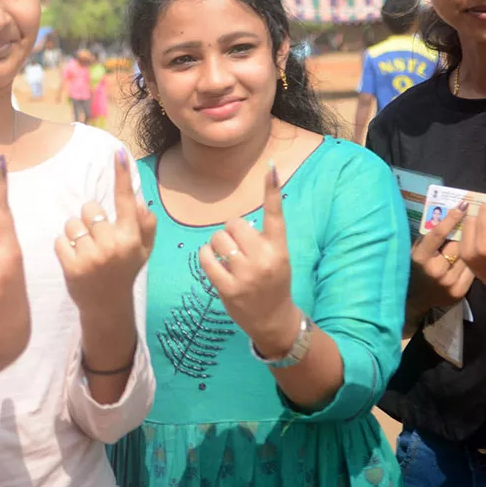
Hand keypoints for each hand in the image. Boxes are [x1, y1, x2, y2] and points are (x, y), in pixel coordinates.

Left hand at [55, 149, 156, 314]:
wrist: (107, 307)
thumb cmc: (124, 273)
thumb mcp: (142, 251)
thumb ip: (145, 225)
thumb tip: (140, 201)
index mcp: (130, 238)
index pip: (125, 201)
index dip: (121, 176)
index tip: (119, 153)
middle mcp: (112, 245)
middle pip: (90, 209)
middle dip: (90, 220)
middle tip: (96, 239)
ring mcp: (91, 257)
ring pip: (72, 224)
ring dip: (74, 233)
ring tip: (84, 250)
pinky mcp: (71, 266)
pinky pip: (60, 240)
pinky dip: (63, 247)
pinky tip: (74, 260)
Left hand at [198, 163, 300, 357]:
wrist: (273, 320)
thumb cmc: (273, 283)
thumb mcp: (278, 258)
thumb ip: (262, 239)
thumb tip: (236, 222)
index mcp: (279, 249)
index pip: (276, 215)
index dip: (272, 190)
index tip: (271, 167)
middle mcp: (264, 259)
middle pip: (234, 225)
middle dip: (231, 232)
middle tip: (236, 247)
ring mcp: (246, 275)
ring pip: (218, 239)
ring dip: (217, 243)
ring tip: (226, 256)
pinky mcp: (228, 288)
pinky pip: (206, 258)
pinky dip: (206, 256)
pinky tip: (213, 263)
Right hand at [408, 204, 472, 316]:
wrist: (415, 300)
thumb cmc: (415, 269)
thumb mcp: (415, 251)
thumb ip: (428, 238)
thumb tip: (447, 216)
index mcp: (420, 257)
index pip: (438, 234)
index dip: (451, 218)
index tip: (463, 205)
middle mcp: (434, 270)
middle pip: (457, 245)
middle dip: (464, 234)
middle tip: (474, 222)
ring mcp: (448, 282)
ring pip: (468, 257)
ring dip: (472, 248)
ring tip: (479, 240)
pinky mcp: (459, 292)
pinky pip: (472, 271)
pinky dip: (474, 264)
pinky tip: (476, 259)